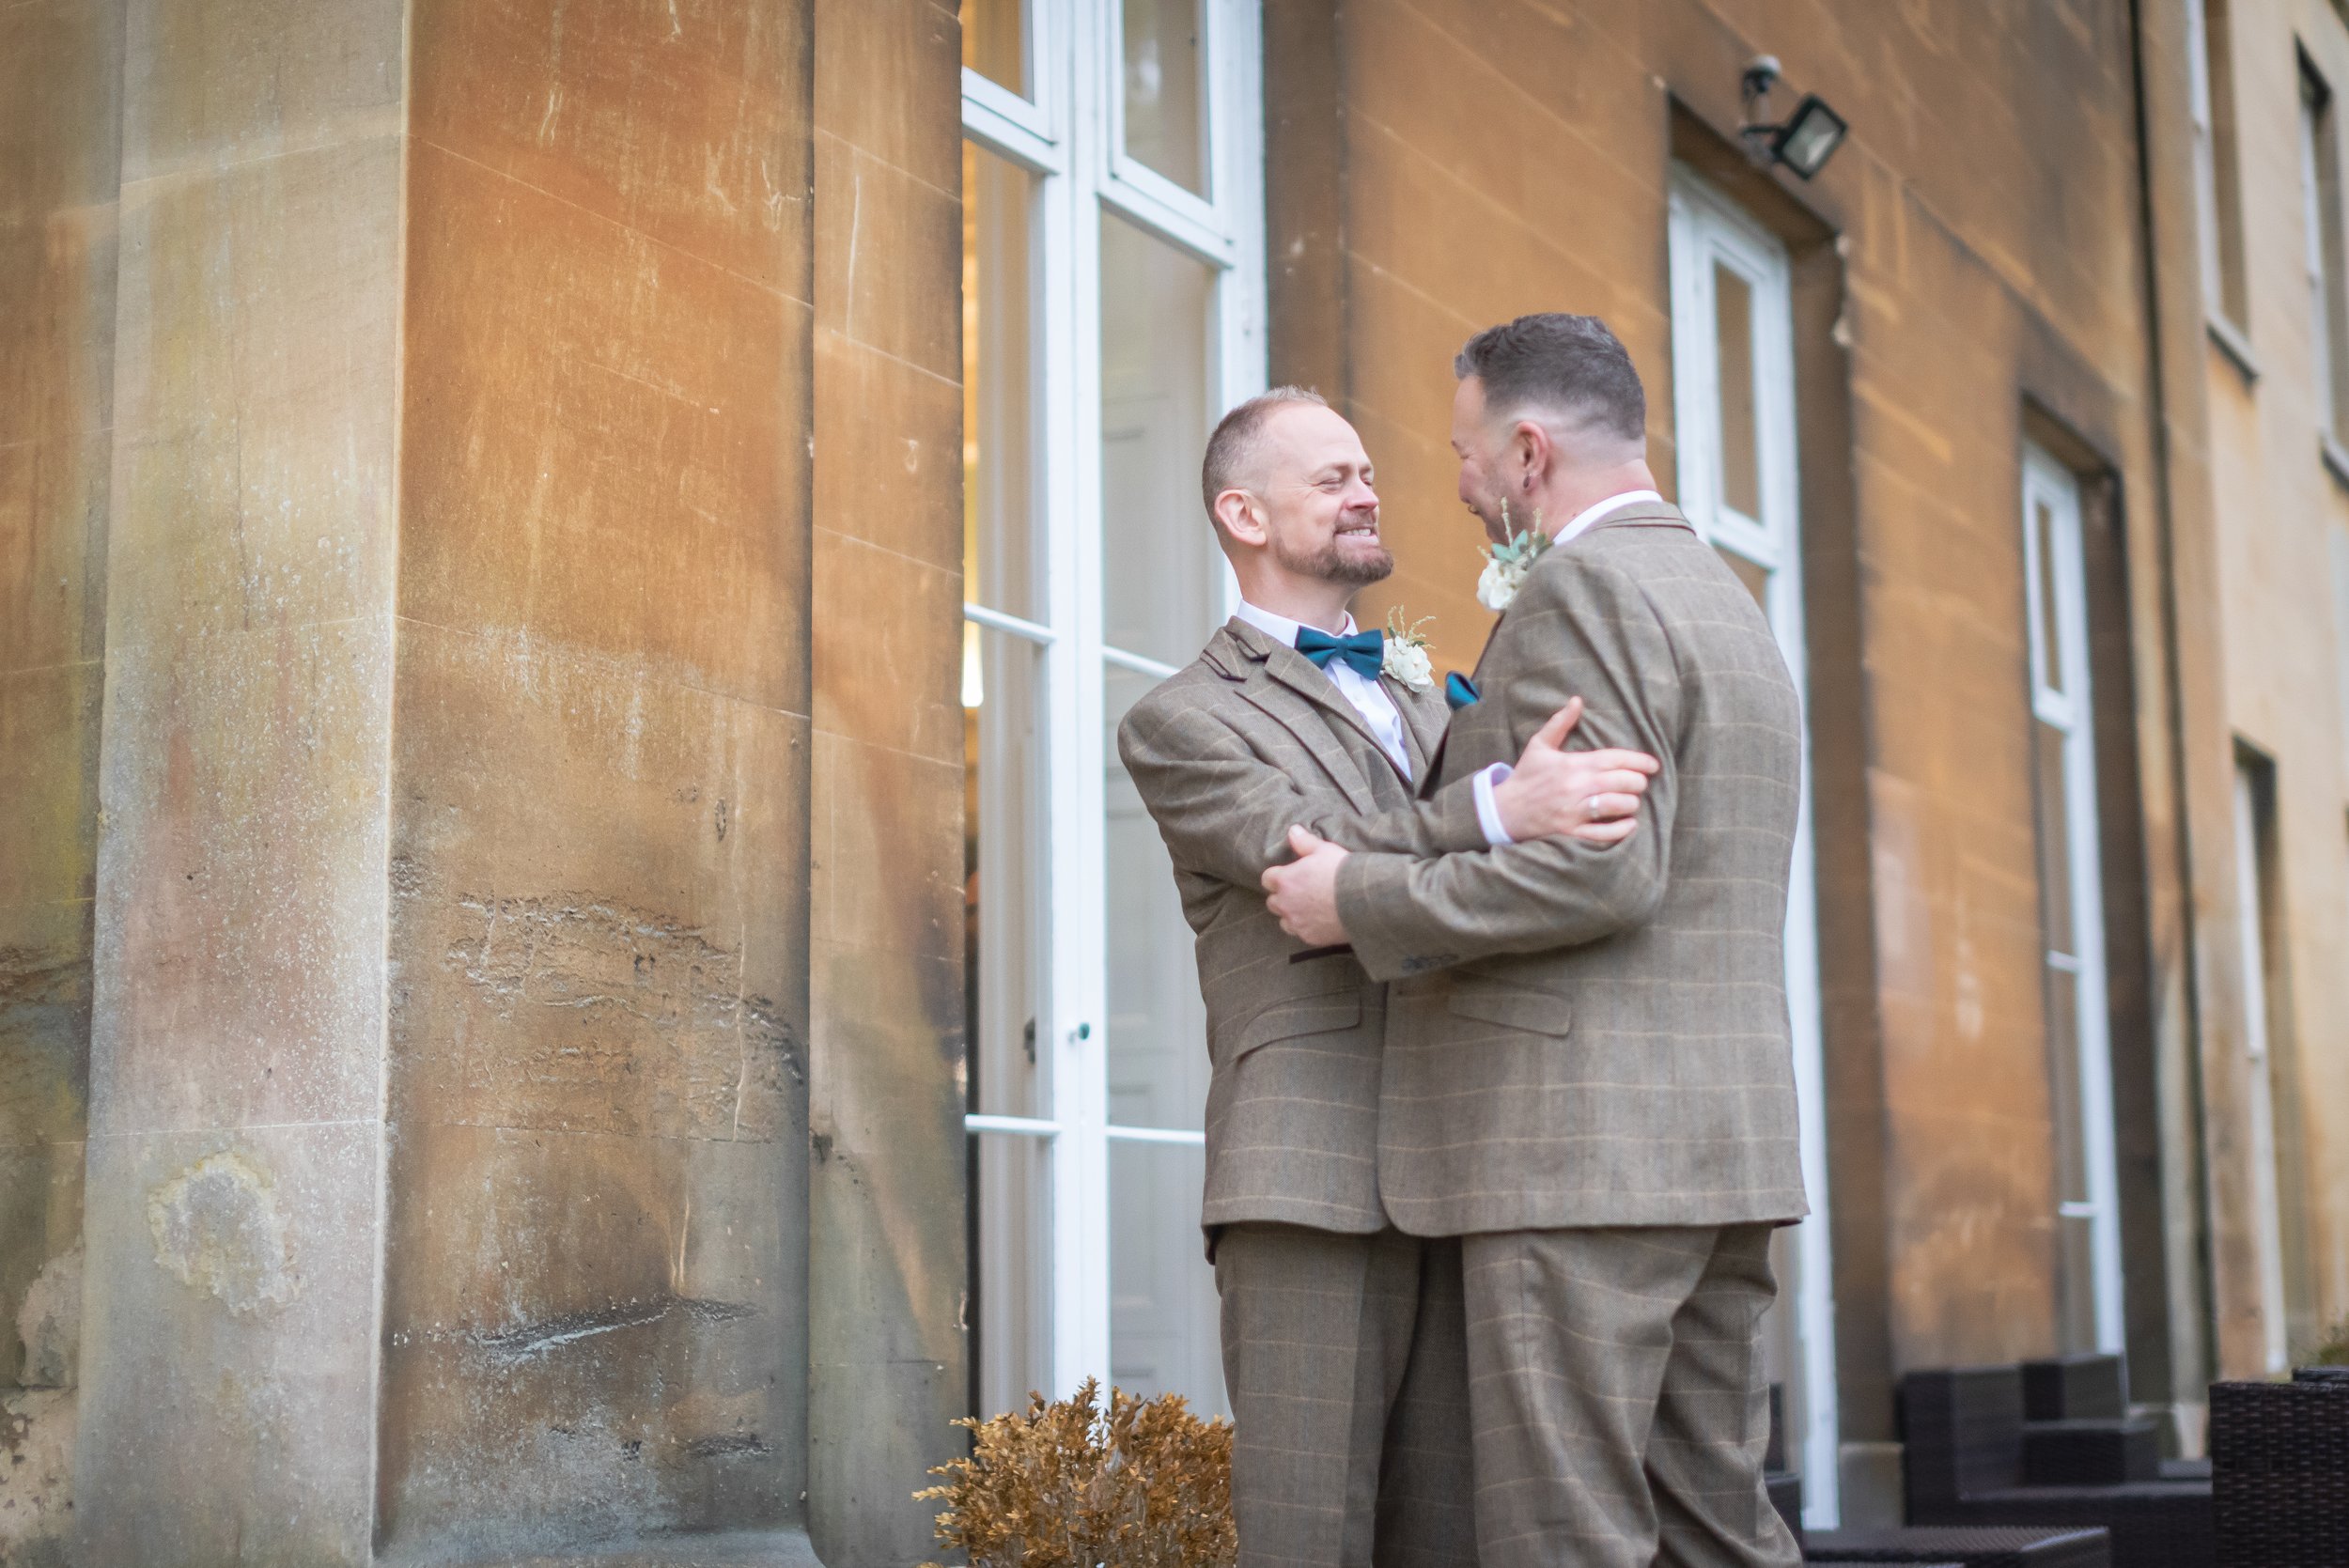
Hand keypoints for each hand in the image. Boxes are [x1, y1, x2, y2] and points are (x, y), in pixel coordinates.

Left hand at [1260, 826, 1351, 944]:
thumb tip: (1292, 831)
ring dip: (1291, 914)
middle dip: (1282, 896)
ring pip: (1284, 921)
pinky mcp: (1309, 937)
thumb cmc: (1341, 872)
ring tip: (1308, 908)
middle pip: (1272, 902)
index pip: (1267, 879)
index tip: (1289, 875)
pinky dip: (1306, 928)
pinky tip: (1319, 922)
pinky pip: (1300, 933)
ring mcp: (1297, 923)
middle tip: (1299, 891)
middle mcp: (1286, 904)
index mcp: (1285, 881)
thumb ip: (1304, 842)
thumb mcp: (1324, 850)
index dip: (1277, 876)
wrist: (1362, 901)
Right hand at [1491, 697, 1659, 844]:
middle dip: (1638, 782)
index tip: (1653, 764)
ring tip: (1632, 801)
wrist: (1504, 810)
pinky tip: (1629, 823)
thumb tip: (1577, 700)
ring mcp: (1574, 811)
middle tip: (1640, 783)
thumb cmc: (1526, 776)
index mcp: (1573, 764)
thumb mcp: (1539, 745)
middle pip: (1621, 781)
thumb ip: (1560, 723)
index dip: (1639, 761)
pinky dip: (1620, 829)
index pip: (1615, 759)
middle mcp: (1577, 787)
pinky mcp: (1571, 832)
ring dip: (1631, 803)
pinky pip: (1602, 833)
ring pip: (1616, 805)